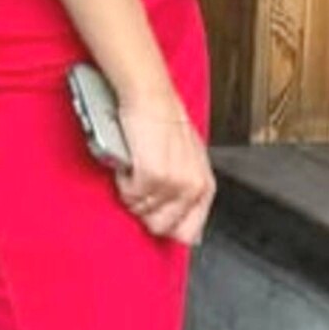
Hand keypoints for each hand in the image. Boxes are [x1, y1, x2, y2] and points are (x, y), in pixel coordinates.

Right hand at [112, 90, 215, 246]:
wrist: (152, 97)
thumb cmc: (166, 121)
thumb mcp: (189, 160)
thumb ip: (188, 191)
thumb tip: (180, 224)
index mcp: (204, 186)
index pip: (188, 232)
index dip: (167, 226)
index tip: (155, 214)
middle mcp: (192, 188)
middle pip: (160, 226)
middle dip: (144, 209)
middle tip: (141, 185)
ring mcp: (173, 184)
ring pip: (140, 210)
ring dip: (132, 190)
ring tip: (137, 167)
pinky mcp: (152, 177)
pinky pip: (129, 195)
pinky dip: (124, 181)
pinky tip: (131, 162)